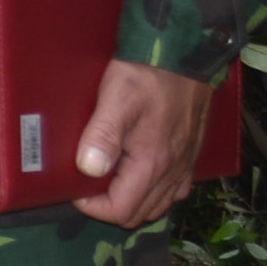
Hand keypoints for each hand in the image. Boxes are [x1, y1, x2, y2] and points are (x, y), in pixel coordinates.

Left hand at [73, 60, 211, 228]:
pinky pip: (175, 189)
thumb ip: (102, 135)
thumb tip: (89, 169)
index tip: (74, 189)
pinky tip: (139, 174)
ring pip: (159, 204)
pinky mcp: (191, 153)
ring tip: (108, 181)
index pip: (122, 210)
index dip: (92, 207)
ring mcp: (186, 163)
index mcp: (153, 162)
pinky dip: (155, 191)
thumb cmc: (148, 73)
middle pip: (140, 213)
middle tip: (87, 186)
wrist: (186, 52)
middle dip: (109, 207)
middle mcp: (174, 170)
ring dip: (132, 201)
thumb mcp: (117, 98)